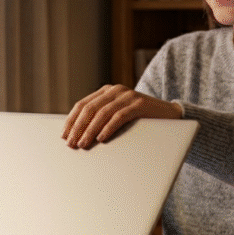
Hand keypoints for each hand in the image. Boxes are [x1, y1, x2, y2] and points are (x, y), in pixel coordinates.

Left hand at [62, 84, 183, 148]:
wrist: (170, 114)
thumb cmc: (140, 119)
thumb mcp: (117, 115)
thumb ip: (101, 118)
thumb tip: (78, 136)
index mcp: (106, 91)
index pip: (82, 105)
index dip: (71, 120)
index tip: (64, 136)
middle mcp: (115, 90)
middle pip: (89, 109)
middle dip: (78, 127)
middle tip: (71, 143)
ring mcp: (128, 96)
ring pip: (102, 113)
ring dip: (90, 131)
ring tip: (83, 144)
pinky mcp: (139, 104)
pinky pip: (119, 117)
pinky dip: (108, 128)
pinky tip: (101, 139)